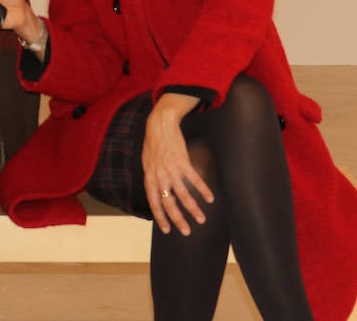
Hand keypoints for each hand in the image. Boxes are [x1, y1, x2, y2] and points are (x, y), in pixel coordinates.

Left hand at [142, 92, 214, 234]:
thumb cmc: (153, 144)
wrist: (160, 124)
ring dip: (193, 208)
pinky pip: (194, 179)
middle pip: (169, 203)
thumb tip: (158, 194)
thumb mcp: (147, 162)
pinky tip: (210, 198)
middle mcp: (159, 175)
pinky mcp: (182, 161)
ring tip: (201, 219)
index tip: (166, 230)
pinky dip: (203, 190)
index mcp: (149, 177)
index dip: (160, 217)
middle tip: (186, 231)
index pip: (154, 202)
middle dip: (178, 219)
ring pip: (183, 194)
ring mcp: (171, 169)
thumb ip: (152, 178)